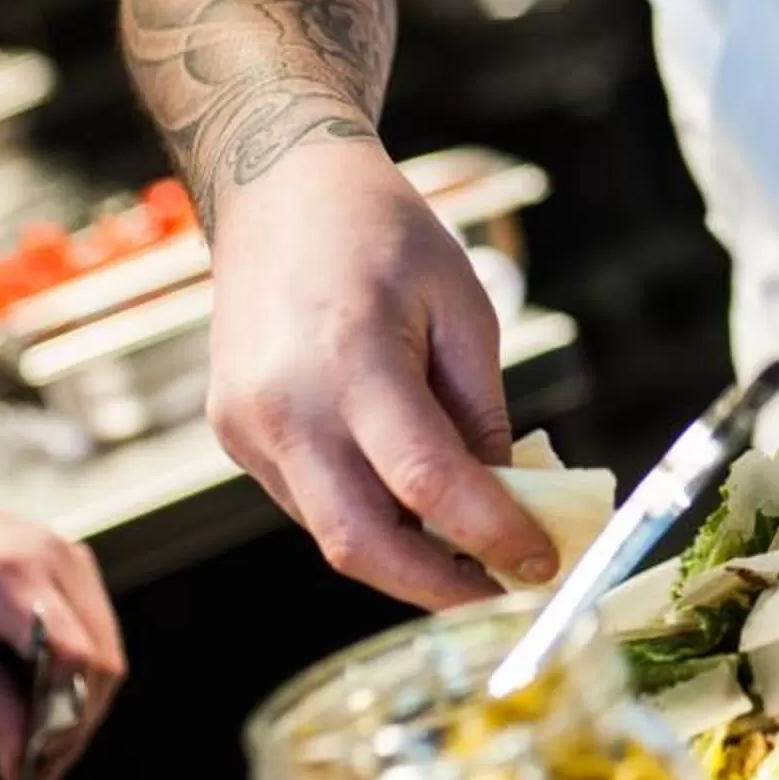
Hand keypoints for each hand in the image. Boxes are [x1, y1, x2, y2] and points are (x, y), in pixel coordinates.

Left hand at [0, 463, 125, 779]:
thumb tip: (21, 759)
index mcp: (18, 581)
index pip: (77, 660)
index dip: (65, 721)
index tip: (37, 765)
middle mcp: (58, 562)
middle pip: (103, 660)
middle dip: (78, 722)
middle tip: (42, 768)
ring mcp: (71, 557)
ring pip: (106, 647)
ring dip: (82, 699)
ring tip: (42, 740)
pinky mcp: (70, 563)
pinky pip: (94, 627)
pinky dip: (78, 670)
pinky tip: (45, 695)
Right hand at [206, 140, 558, 608]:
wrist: (277, 190)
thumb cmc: (381, 235)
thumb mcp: (461, 305)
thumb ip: (481, 411)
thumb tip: (508, 500)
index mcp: (350, 359)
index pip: (427, 483)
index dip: (491, 537)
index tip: (544, 563)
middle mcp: (284, 406)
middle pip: (361, 544)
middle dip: (440, 587)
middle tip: (504, 589)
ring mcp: (247, 428)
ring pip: (332, 535)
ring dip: (405, 557)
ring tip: (470, 544)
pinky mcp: (234, 437)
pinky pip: (308, 504)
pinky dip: (366, 517)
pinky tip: (409, 499)